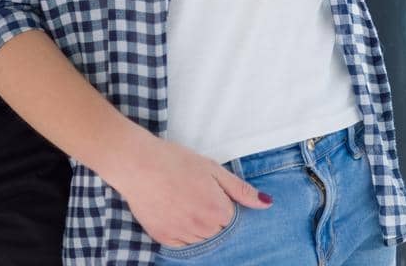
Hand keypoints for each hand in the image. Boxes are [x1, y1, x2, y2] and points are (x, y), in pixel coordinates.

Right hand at [110, 135, 272, 248]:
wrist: (138, 164)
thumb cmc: (176, 161)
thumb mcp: (212, 168)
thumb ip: (240, 189)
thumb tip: (266, 203)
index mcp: (218, 209)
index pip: (232, 217)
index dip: (223, 202)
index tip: (211, 190)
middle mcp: (202, 227)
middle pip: (217, 229)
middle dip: (211, 214)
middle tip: (195, 193)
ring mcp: (182, 235)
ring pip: (201, 238)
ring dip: (198, 224)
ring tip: (183, 200)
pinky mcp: (164, 238)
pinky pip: (182, 244)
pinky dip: (182, 232)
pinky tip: (174, 211)